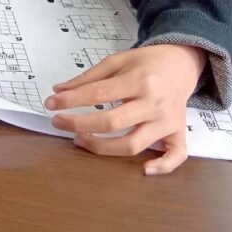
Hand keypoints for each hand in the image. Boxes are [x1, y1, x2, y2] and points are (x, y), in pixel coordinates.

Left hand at [45, 44, 206, 174]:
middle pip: (112, 123)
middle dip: (79, 124)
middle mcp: (154, 103)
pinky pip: (176, 155)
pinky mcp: (178, 132)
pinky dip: (163, 166)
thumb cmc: (146, 63)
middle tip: (58, 122)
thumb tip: (59, 91)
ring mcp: (168, 121)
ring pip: (134, 145)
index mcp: (140, 80)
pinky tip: (144, 170)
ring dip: (102, 147)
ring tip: (79, 139)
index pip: (98, 94)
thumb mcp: (117, 61)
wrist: (181, 63)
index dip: (70, 101)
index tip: (51, 104)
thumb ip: (88, 77)